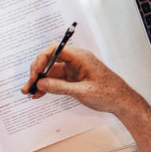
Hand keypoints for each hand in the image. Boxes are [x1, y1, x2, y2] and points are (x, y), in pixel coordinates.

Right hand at [26, 44, 144, 118]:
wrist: (122, 102)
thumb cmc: (108, 93)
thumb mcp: (82, 92)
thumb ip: (60, 87)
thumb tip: (40, 84)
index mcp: (80, 57)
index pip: (56, 49)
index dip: (42, 59)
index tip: (34, 72)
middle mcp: (76, 60)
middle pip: (50, 60)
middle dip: (37, 72)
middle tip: (28, 85)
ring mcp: (74, 70)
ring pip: (51, 71)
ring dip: (40, 81)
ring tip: (29, 92)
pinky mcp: (74, 79)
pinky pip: (57, 79)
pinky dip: (48, 86)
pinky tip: (39, 94)